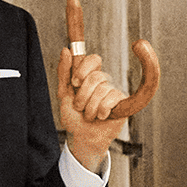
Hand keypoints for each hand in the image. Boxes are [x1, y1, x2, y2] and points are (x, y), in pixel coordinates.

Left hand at [56, 47, 126, 170]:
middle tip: (79, 107)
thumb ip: (64, 72)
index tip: (75, 83)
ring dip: (90, 107)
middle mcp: (103, 82)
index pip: (94, 59)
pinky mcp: (122, 102)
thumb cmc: (74, 116)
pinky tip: (101, 116)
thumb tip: (65, 50)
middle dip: (83, 95)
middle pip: (97, 76)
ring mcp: (113, 91)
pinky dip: (102, 110)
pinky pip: (112, 98)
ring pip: (102, 90)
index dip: (84, 69)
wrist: (82, 136)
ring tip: (89, 116)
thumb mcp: (63, 93)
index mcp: (89, 76)